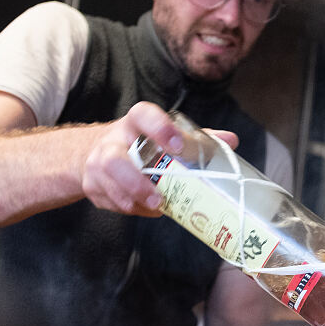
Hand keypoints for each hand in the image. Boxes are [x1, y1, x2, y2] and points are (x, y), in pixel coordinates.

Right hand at [82, 102, 238, 215]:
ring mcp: (97, 166)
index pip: (142, 116)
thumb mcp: (165, 135)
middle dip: (136, 182)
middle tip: (158, 198)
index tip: (176, 145)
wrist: (96, 152)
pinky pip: (111, 203)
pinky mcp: (93, 187)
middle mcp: (111, 142)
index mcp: (135, 123)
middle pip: (114, 161)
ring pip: (109, 186)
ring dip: (133, 200)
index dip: (159, 128)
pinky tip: (145, 209)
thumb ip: (196, 139)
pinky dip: (131, 209)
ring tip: (156, 208)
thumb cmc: (141, 144)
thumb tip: (231, 141)